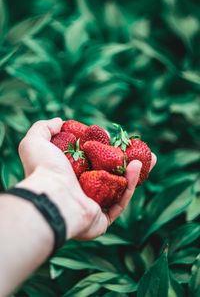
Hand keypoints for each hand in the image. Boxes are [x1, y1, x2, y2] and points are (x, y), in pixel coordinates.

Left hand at [18, 118, 156, 239]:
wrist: (51, 197)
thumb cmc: (43, 169)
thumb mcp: (36, 141)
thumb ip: (45, 128)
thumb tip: (60, 122)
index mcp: (69, 175)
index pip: (91, 160)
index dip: (104, 148)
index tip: (112, 137)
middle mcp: (81, 190)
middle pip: (109, 174)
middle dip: (126, 161)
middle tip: (140, 149)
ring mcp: (92, 205)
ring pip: (119, 188)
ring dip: (134, 172)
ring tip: (149, 158)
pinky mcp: (102, 219)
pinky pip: (120, 201)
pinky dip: (130, 185)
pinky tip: (137, 167)